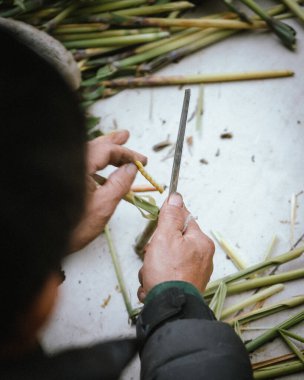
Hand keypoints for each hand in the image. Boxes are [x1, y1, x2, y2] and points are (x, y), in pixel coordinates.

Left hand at [69, 130, 146, 251]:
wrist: (44, 241)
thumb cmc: (73, 227)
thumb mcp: (103, 206)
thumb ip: (120, 184)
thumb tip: (132, 168)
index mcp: (80, 165)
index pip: (107, 150)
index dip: (126, 154)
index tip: (142, 161)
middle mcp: (69, 163)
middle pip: (94, 146)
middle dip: (112, 142)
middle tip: (126, 136)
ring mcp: (63, 170)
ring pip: (86, 154)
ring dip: (103, 151)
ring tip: (117, 144)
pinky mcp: (61, 179)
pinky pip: (80, 163)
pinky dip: (94, 162)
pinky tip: (102, 169)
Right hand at [138, 193, 213, 301]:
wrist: (168, 309)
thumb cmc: (168, 272)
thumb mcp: (166, 236)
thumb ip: (170, 215)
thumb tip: (176, 197)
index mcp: (200, 242)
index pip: (183, 219)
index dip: (167, 222)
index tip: (158, 229)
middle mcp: (201, 257)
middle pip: (173, 242)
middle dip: (157, 250)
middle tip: (153, 257)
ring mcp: (194, 274)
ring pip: (167, 260)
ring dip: (153, 267)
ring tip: (151, 276)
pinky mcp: (185, 287)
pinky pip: (167, 276)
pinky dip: (157, 280)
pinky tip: (153, 286)